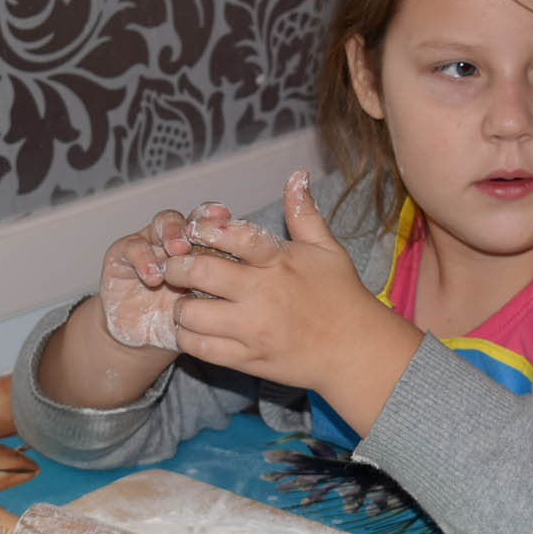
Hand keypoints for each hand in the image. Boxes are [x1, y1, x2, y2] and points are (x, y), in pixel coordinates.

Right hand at [98, 204, 230, 350]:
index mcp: (204, 249)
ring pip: (162, 223)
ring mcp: (151, 244)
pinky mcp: (122, 255)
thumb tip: (244, 282)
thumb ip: (220, 292)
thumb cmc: (182, 322)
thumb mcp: (204, 309)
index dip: (218, 218)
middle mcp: (178, 241)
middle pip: (190, 219)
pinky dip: (143, 258)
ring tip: (177, 251)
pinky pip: (133, 247)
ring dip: (171, 233)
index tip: (226, 218)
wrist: (143, 339)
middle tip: (198, 237)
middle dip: (196, 224)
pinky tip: (153, 276)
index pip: (214, 225)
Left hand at [162, 170, 422, 434]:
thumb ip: (304, 214)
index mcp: (278, 262)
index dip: (204, 228)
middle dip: (177, 267)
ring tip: (186, 301)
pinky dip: (187, 337)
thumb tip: (297, 174)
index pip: (231, 236)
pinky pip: (201, 348)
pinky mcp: (248, 359)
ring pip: (191, 315)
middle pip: (199, 274)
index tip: (195, 231)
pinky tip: (193, 329)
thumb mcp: (327, 249)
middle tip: (176, 268)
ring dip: (181, 306)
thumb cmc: (342, 296)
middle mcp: (262, 294)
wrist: (356, 352)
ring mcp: (252, 329)